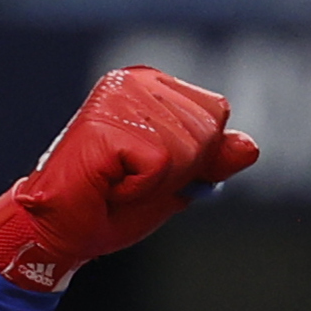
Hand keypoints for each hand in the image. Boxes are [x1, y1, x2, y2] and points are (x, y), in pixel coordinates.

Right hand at [0, 67, 260, 293]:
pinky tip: (110, 184)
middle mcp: (134, 81)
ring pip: (187, 148)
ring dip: (158, 181)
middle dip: (179, 171)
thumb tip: (250, 146)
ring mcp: (118, 97)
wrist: (59, 229)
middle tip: (131, 178)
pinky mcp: (106, 124)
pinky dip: (142, 187)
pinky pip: (162, 163)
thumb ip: (213, 162)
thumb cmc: (110, 204)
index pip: (216, 112)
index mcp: (152, 84)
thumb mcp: (177, 182)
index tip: (152, 167)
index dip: (197, 155)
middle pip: (207, 130)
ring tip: (119, 180)